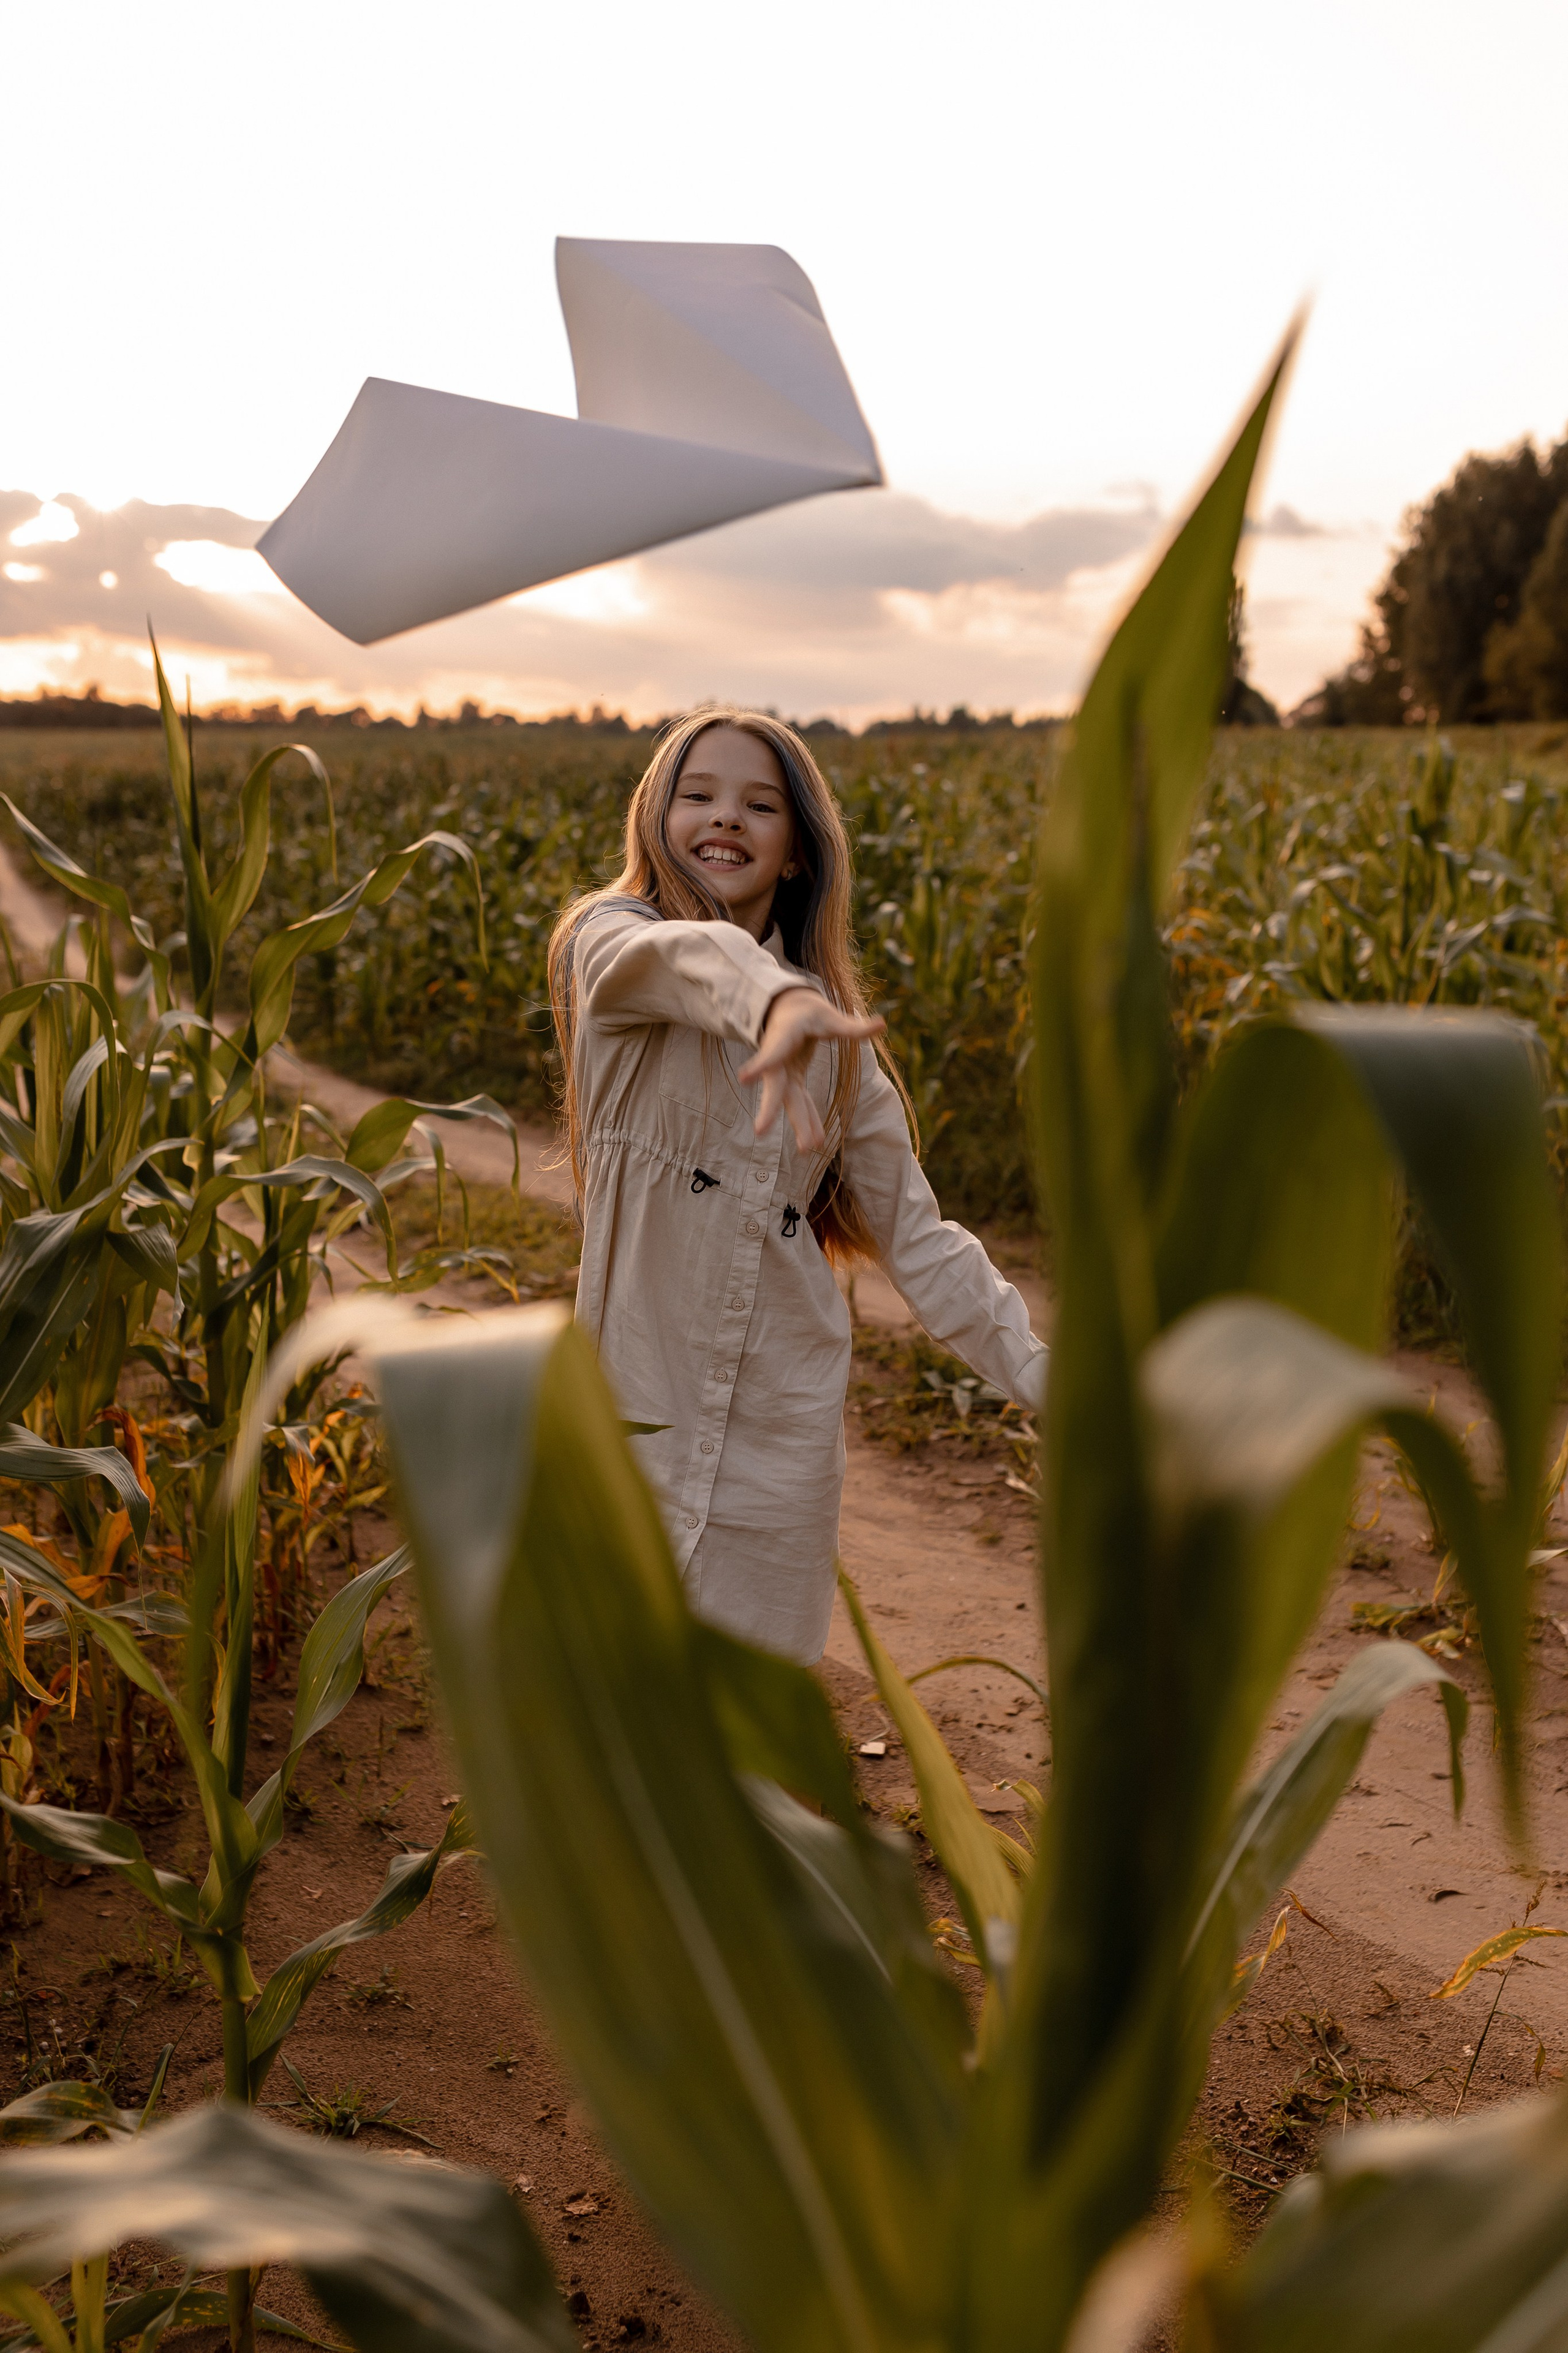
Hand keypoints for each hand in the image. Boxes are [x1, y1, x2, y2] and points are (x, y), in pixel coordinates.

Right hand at [738, 988, 884, 1152]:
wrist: (789, 1013)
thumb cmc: (809, 1013)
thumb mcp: (830, 1016)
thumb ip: (852, 1027)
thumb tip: (882, 1024)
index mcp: (783, 1035)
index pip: (772, 1052)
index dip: (760, 1064)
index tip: (744, 1079)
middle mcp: (778, 1059)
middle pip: (776, 1086)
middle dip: (770, 1109)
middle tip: (760, 1131)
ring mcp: (783, 1073)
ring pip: (789, 1101)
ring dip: (799, 1123)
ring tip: (807, 1148)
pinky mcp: (791, 1082)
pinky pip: (800, 1103)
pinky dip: (809, 1120)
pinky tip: (816, 1142)